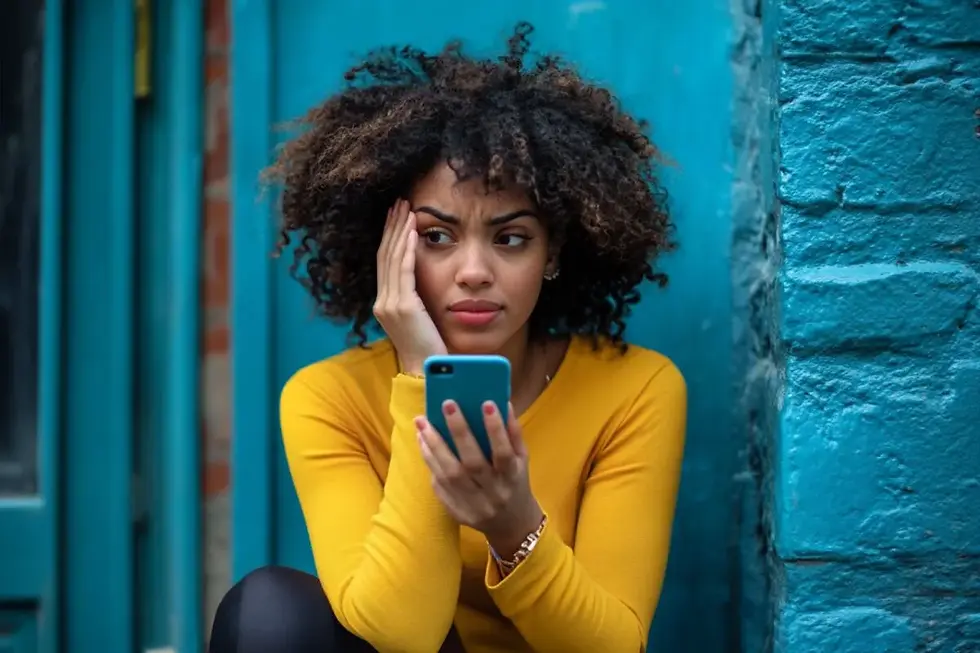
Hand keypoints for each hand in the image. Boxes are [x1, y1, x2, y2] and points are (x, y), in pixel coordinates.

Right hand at [373, 199, 446, 374]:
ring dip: (399, 231)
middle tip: (400, 202)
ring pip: (392, 258)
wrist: (428, 371)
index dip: (390, 236)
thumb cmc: (430, 347)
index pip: (385, 261)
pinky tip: (413, 231)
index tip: (397, 215)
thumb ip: (417, 297)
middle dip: (392, 226)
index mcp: (384, 303)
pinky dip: (407, 248)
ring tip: (407, 209)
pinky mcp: (403, 307)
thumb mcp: (420, 317)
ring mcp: (389, 304)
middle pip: (384, 254)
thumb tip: (425, 277)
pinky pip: (403, 270)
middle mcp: (382, 302)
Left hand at [415, 400, 543, 556]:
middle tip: (447, 404)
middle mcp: (493, 493)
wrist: (511, 524)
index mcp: (512, 478)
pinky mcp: (457, 512)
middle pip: (472, 463)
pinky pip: (439, 486)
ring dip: (433, 446)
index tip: (486, 403)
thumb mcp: (522, 460)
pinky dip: (430, 461)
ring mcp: (473, 505)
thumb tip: (501, 402)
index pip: (504, 453)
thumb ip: (513, 433)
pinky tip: (423, 442)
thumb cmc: (516, 482)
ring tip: (422, 423)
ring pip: (449, 474)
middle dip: (458, 431)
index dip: (496, 430)